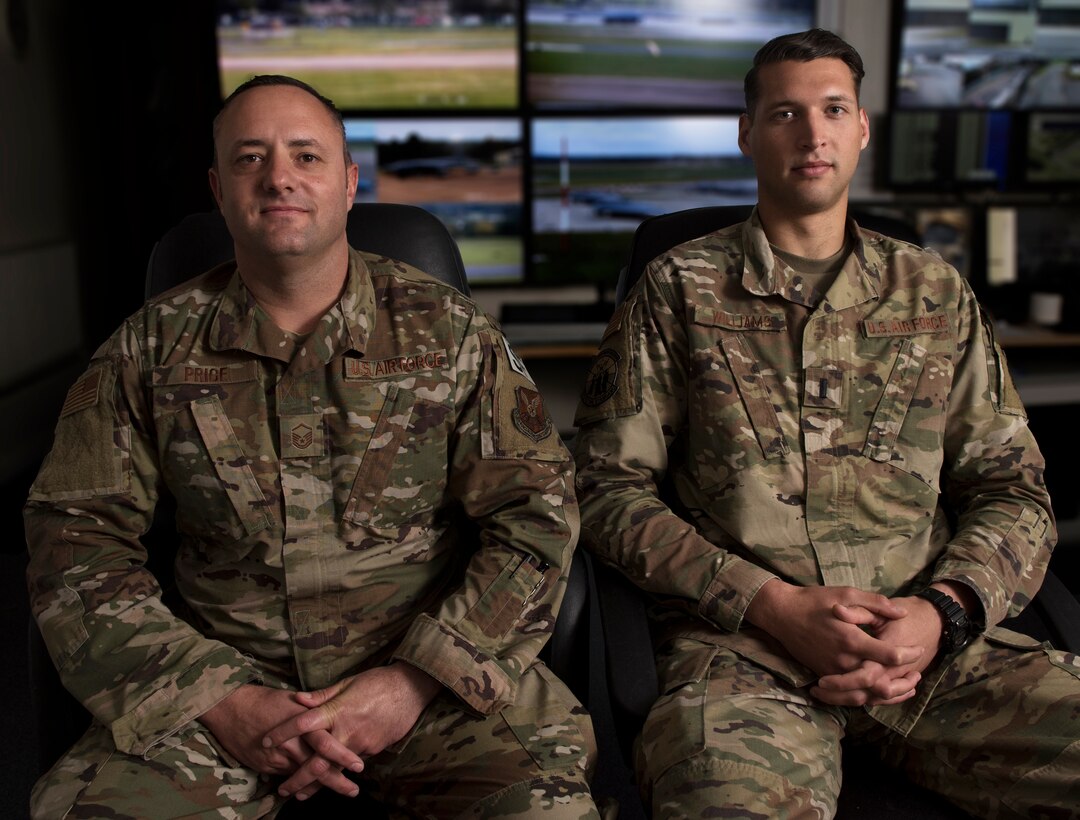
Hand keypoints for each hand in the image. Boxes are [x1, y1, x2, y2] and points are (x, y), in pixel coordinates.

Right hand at [199, 684, 361, 799]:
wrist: (231, 708)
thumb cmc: (265, 700)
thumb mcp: (293, 699)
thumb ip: (315, 707)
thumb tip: (335, 713)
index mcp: (302, 723)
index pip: (327, 744)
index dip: (343, 757)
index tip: (359, 766)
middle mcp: (291, 743)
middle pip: (317, 767)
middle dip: (337, 781)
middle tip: (353, 790)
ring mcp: (278, 757)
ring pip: (303, 775)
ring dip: (319, 786)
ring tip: (339, 791)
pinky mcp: (266, 766)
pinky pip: (288, 777)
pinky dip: (301, 783)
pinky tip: (311, 789)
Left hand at [262, 662, 440, 799]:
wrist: (411, 689)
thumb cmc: (378, 681)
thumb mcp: (347, 683)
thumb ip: (321, 696)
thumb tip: (297, 700)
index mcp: (337, 710)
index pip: (302, 724)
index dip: (282, 733)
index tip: (264, 742)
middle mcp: (346, 730)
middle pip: (316, 762)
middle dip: (297, 779)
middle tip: (282, 790)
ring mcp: (360, 743)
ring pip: (334, 770)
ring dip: (316, 785)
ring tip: (301, 795)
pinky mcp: (373, 750)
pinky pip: (352, 762)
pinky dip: (339, 771)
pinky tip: (330, 779)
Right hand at [809, 590, 945, 706]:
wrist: (782, 614)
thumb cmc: (814, 600)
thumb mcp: (846, 594)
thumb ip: (876, 604)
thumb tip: (902, 614)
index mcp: (852, 639)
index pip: (890, 655)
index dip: (910, 654)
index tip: (919, 648)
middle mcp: (844, 660)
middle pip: (882, 682)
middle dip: (904, 682)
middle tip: (917, 675)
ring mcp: (833, 670)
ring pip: (867, 693)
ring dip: (889, 694)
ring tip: (906, 688)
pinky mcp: (824, 674)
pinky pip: (850, 693)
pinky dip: (869, 695)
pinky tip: (881, 690)